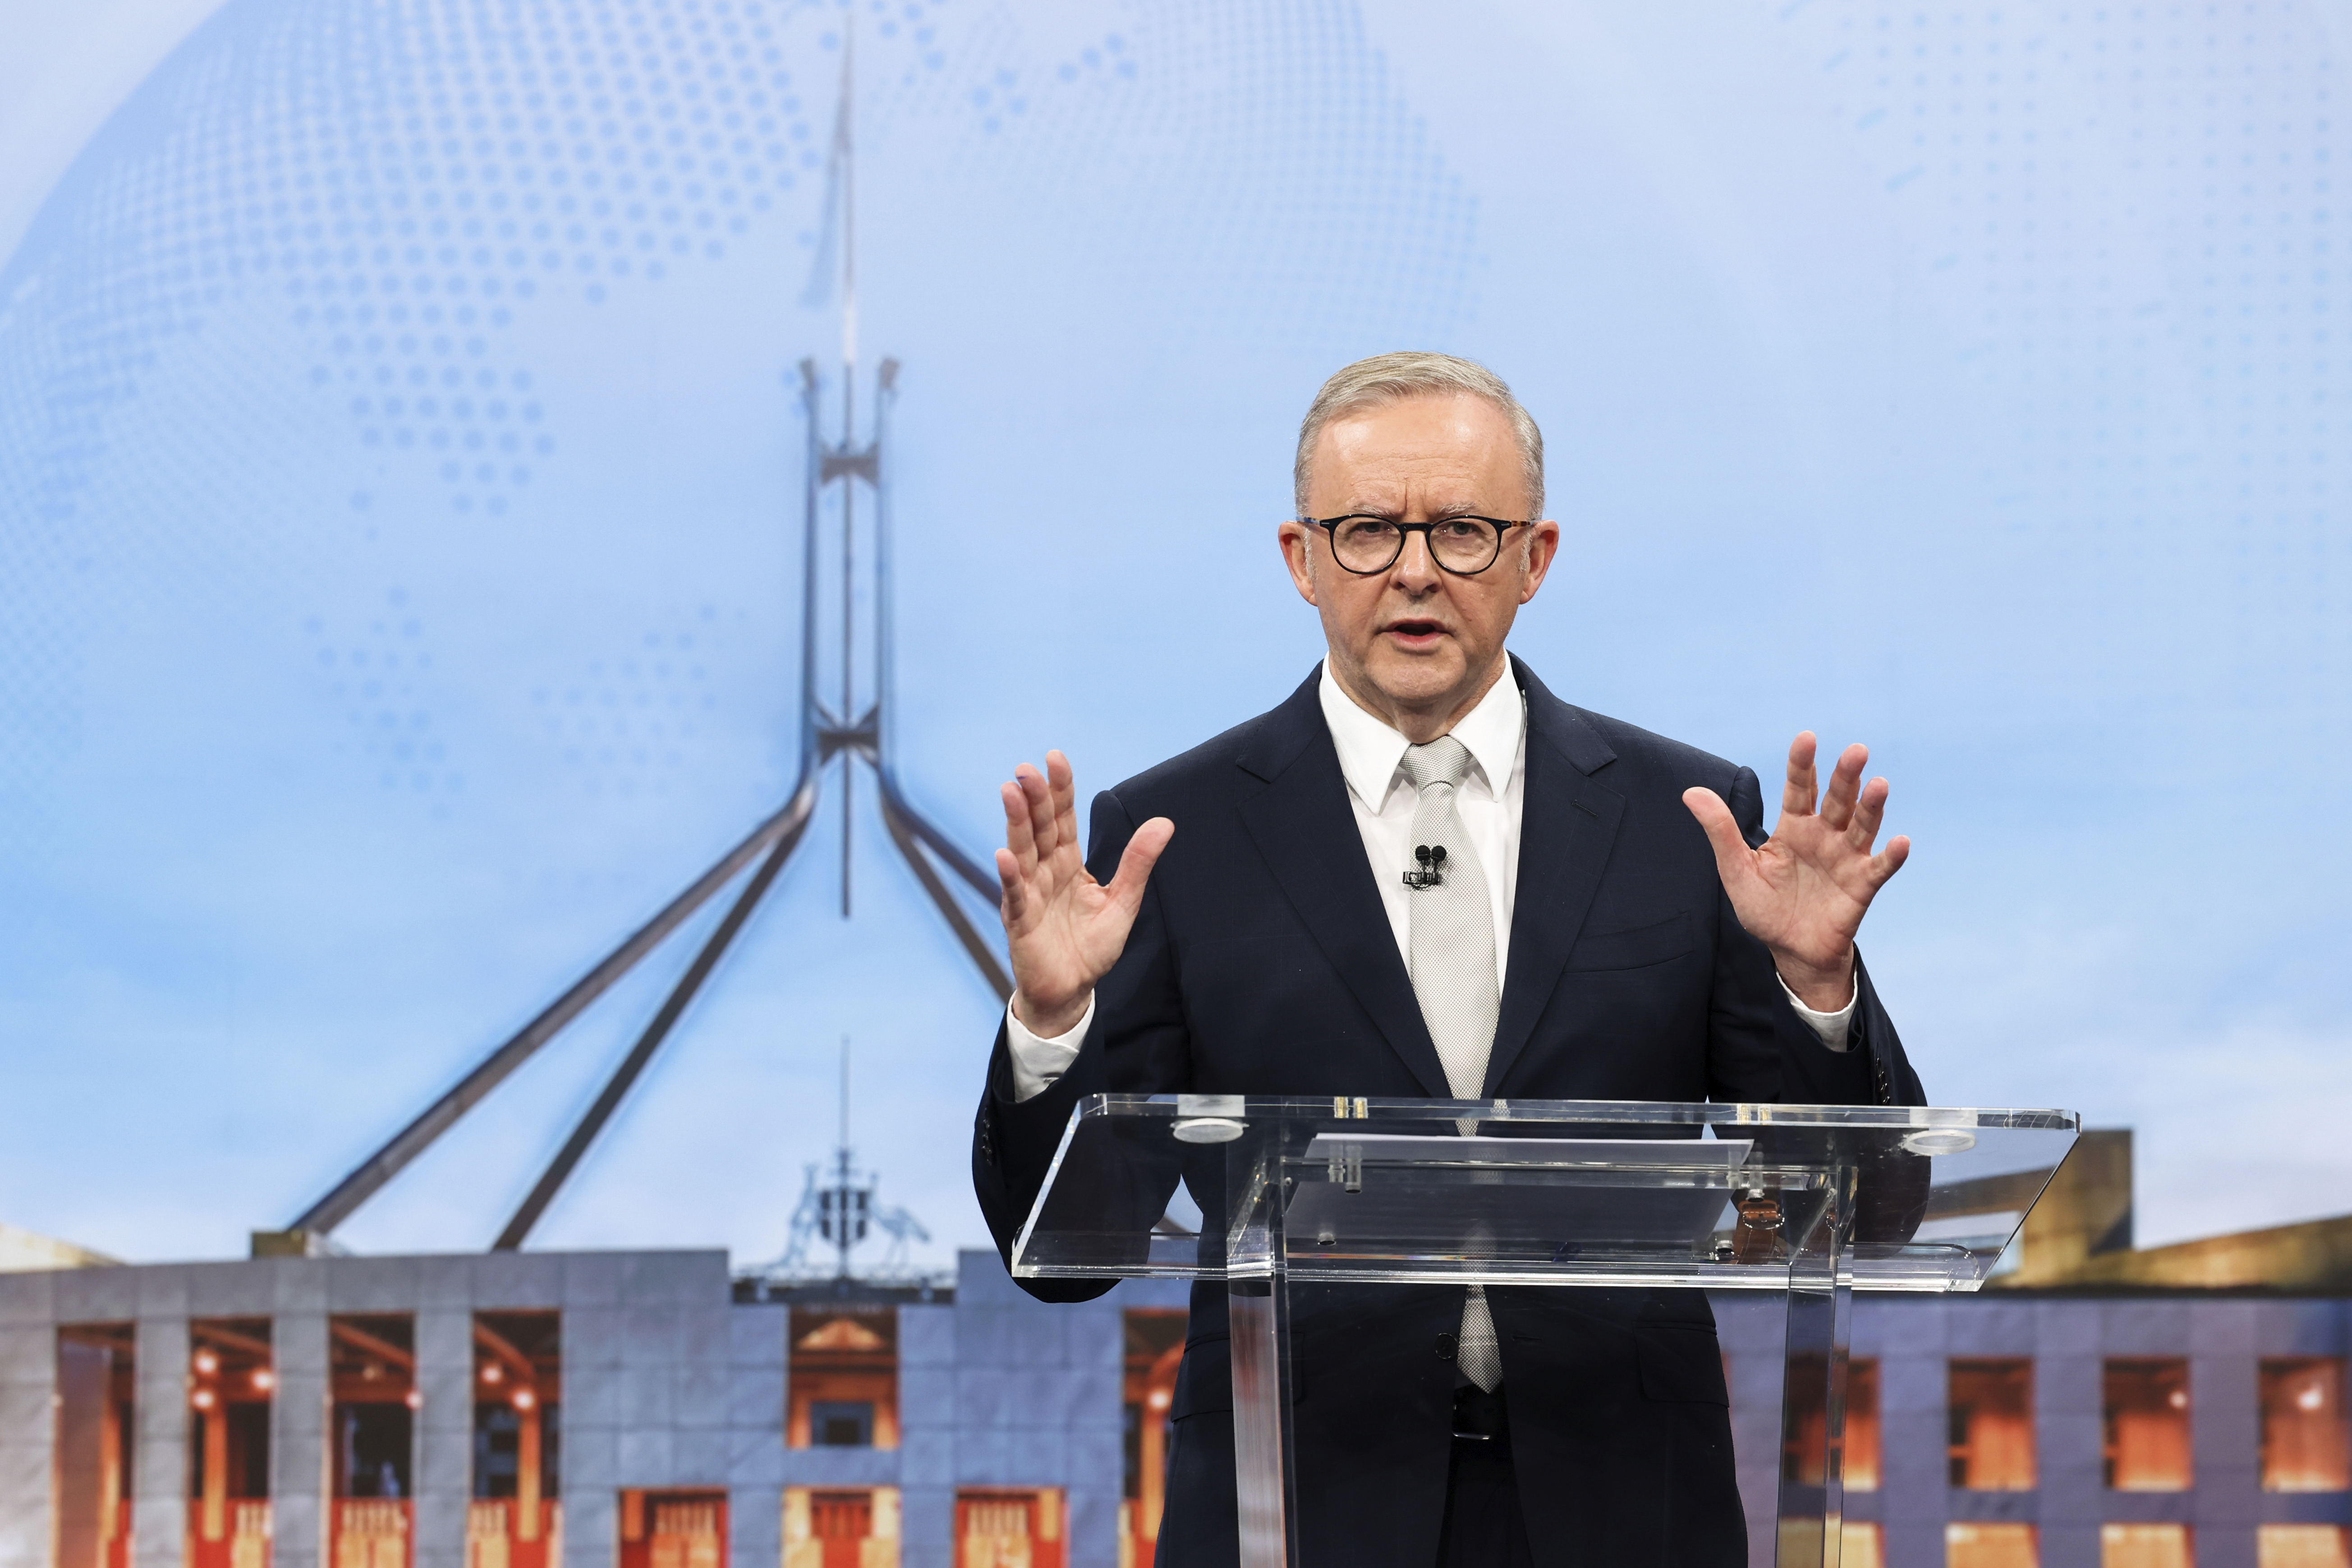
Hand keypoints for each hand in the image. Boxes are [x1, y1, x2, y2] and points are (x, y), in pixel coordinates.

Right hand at [995, 750, 1174, 1037]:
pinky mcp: (1020, 921)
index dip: (1060, 789)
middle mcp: (1046, 871)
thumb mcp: (1123, 901)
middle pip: (1040, 827)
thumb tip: (1165, 823)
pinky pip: (1014, 895)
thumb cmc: (1092, 946)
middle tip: (1027, 768)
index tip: (1056, 758)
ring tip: (1010, 791)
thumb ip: (1138, 863)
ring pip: (1022, 851)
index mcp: (1069, 863)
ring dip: (1015, 822)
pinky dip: (1009, 876)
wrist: (1072, 990)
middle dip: (1034, 797)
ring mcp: (1029, 893)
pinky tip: (1005, 855)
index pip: (1064, 818)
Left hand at [1682, 733, 1908, 1010]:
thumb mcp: (1736, 869)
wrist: (1790, 951)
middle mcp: (1824, 836)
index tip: (1806, 738)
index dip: (1802, 765)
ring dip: (1872, 806)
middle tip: (1856, 750)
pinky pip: (1880, 867)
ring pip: (1862, 826)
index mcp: (1793, 827)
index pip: (1798, 789)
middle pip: (1836, 800)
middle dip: (1845, 776)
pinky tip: (1901, 841)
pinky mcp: (1862, 885)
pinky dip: (1891, 856)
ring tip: (1879, 784)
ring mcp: (1846, 858)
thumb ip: (1720, 831)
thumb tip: (1690, 792)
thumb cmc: (1764, 907)